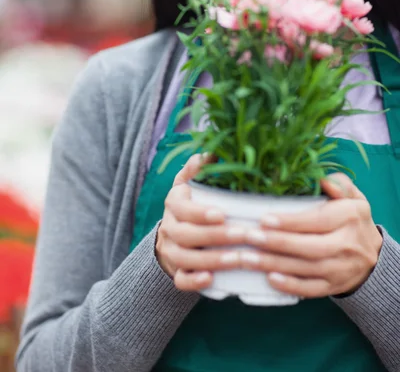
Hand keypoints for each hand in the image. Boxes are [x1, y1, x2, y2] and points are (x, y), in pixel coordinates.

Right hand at [156, 153, 246, 291]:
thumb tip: (207, 154)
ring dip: (212, 260)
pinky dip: (194, 281)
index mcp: (174, 203)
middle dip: (216, 237)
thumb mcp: (191, 182)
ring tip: (238, 260)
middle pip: (186, 235)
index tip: (222, 214)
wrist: (173, 235)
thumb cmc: (192, 203)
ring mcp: (171, 251)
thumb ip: (198, 169)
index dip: (200, 213)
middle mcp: (169, 227)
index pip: (182, 209)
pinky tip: (212, 279)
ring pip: (184, 258)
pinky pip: (180, 280)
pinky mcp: (176, 271)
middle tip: (244, 236)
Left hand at [241, 173, 382, 297]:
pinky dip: (290, 285)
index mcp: (350, 217)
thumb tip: (324, 180)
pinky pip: (311, 289)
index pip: (318, 221)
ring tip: (247, 257)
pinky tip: (269, 279)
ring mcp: (340, 269)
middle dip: (277, 243)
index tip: (265, 219)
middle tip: (249, 237)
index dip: (291, 222)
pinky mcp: (333, 286)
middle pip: (310, 247)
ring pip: (306, 269)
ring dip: (274, 264)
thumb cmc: (353, 219)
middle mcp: (347, 244)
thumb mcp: (353, 196)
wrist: (374, 258)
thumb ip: (340, 184)